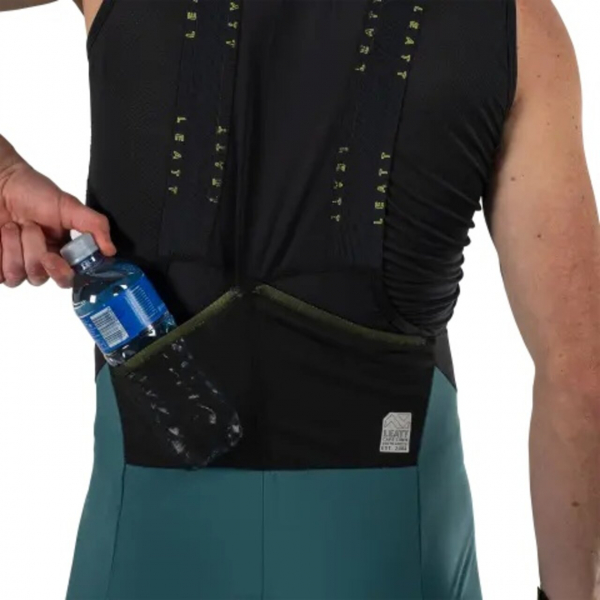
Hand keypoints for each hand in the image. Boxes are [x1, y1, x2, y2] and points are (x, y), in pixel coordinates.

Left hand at [0, 149, 115, 288]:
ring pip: (18, 276)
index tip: (53, 256)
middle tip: (31, 228)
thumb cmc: (32, 191)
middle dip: (34, 252)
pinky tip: (3, 234)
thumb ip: (95, 226)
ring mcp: (17, 265)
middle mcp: (41, 263)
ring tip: (13, 226)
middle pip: (41, 278)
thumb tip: (110, 249)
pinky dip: (1, 251)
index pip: (68, 279)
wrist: (0, 181)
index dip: (61, 272)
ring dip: (14, 247)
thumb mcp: (70, 206)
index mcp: (62, 254)